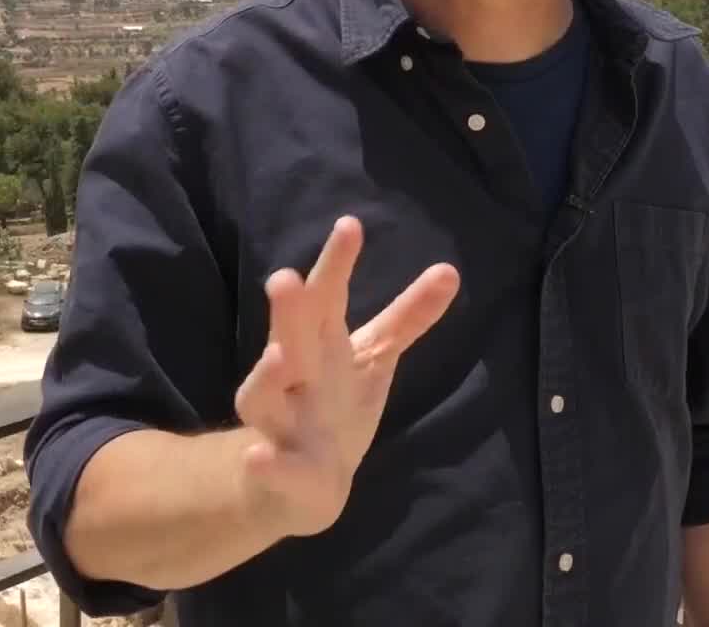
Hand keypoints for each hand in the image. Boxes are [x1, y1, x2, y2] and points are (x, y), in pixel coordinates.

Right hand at [232, 214, 459, 537]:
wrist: (296, 483)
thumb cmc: (335, 402)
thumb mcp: (372, 357)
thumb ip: (406, 317)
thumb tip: (451, 271)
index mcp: (317, 343)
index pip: (326, 296)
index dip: (337, 263)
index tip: (350, 225)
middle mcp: (292, 374)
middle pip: (289, 337)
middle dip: (288, 310)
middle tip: (285, 278)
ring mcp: (280, 422)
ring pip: (264, 397)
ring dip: (268, 377)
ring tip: (277, 356)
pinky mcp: (281, 470)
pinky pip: (271, 466)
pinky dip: (265, 462)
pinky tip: (257, 456)